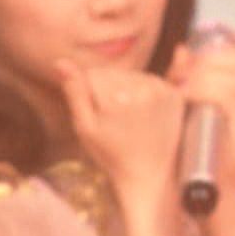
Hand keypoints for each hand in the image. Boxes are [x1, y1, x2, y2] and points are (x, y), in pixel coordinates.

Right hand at [56, 57, 183, 219]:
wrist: (149, 173)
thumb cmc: (111, 154)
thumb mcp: (85, 127)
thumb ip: (74, 92)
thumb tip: (61, 62)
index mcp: (115, 98)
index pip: (91, 74)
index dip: (88, 92)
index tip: (97, 113)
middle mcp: (140, 90)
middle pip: (112, 72)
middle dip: (107, 88)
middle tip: (113, 118)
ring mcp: (160, 91)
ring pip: (130, 74)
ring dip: (125, 89)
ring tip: (127, 117)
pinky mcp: (173, 94)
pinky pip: (149, 80)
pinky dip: (143, 91)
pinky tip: (142, 112)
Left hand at [166, 41, 234, 193]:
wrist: (205, 191)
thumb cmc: (189, 148)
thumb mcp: (185, 106)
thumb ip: (183, 77)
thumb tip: (181, 49)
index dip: (213, 53)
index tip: (186, 66)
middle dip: (202, 64)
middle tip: (177, 78)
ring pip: (231, 77)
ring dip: (200, 77)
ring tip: (179, 90)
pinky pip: (229, 96)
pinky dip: (204, 91)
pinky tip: (186, 97)